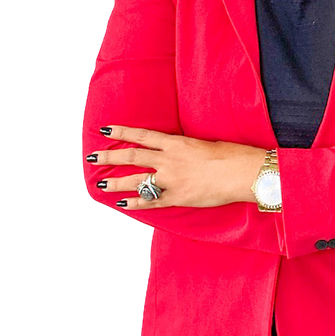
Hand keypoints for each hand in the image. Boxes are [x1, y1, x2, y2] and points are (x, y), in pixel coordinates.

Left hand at [87, 125, 264, 208]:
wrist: (241, 173)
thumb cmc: (230, 155)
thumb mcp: (204, 144)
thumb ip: (185, 148)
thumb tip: (177, 151)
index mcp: (175, 143)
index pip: (142, 136)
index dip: (122, 132)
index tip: (106, 130)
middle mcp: (168, 160)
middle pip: (132, 157)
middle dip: (110, 157)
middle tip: (93, 158)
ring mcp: (171, 180)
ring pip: (136, 181)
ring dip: (116, 183)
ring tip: (101, 185)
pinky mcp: (178, 197)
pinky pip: (152, 202)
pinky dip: (136, 203)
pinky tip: (123, 205)